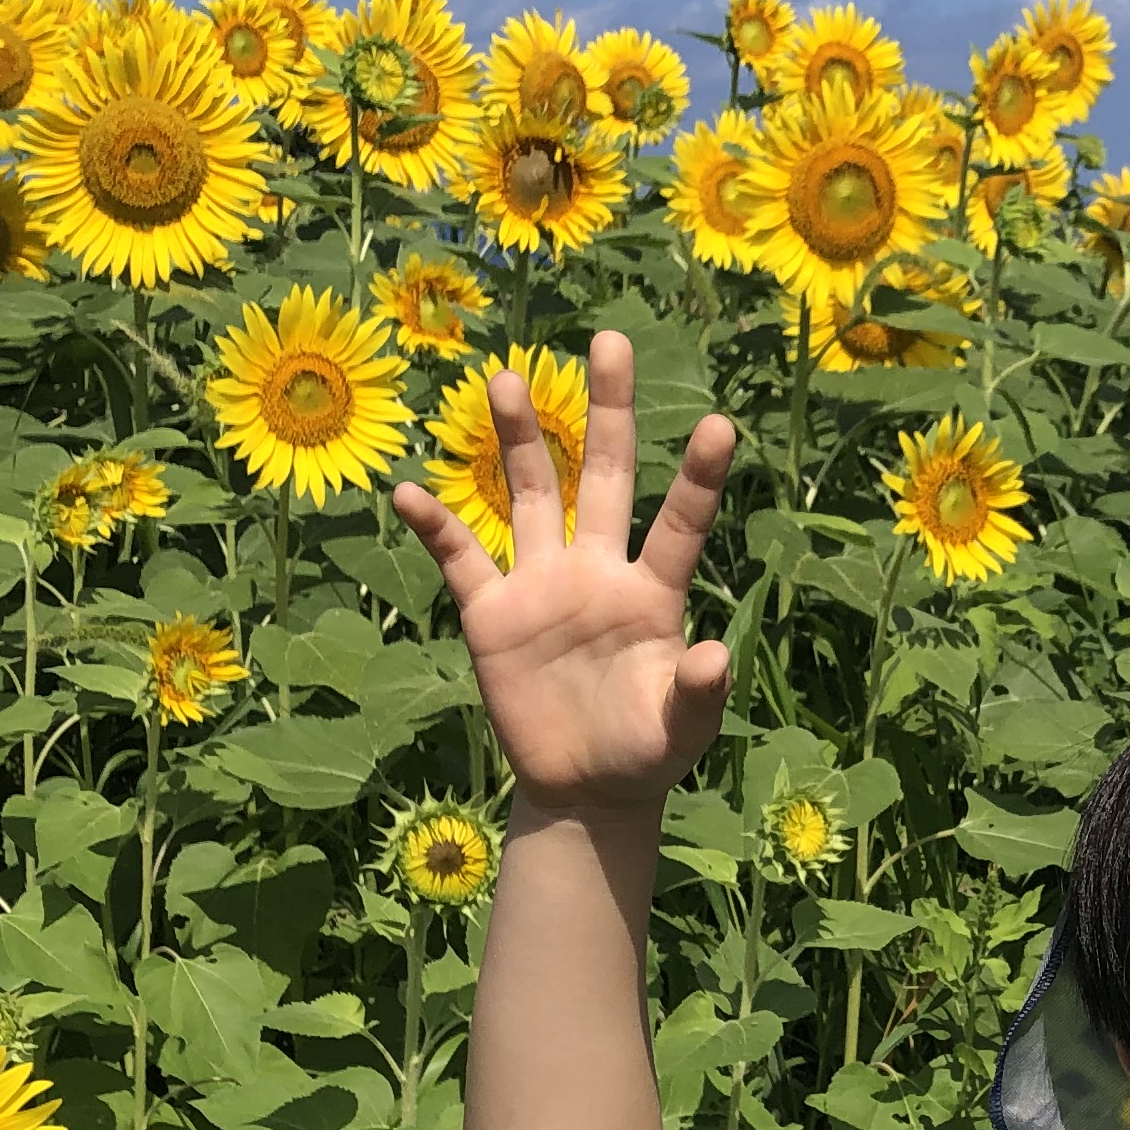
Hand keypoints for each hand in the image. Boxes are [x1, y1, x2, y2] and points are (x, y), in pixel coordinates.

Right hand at [392, 331, 736, 811]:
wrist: (586, 789)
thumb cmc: (646, 753)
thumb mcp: (682, 730)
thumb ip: (699, 693)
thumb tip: (713, 654)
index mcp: (651, 594)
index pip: (678, 525)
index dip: (697, 478)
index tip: (721, 423)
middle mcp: (596, 571)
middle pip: (603, 476)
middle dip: (606, 411)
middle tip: (609, 340)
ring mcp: (541, 587)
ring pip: (530, 496)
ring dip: (518, 441)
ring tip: (507, 379)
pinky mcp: (492, 616)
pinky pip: (460, 560)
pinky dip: (435, 527)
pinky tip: (408, 491)